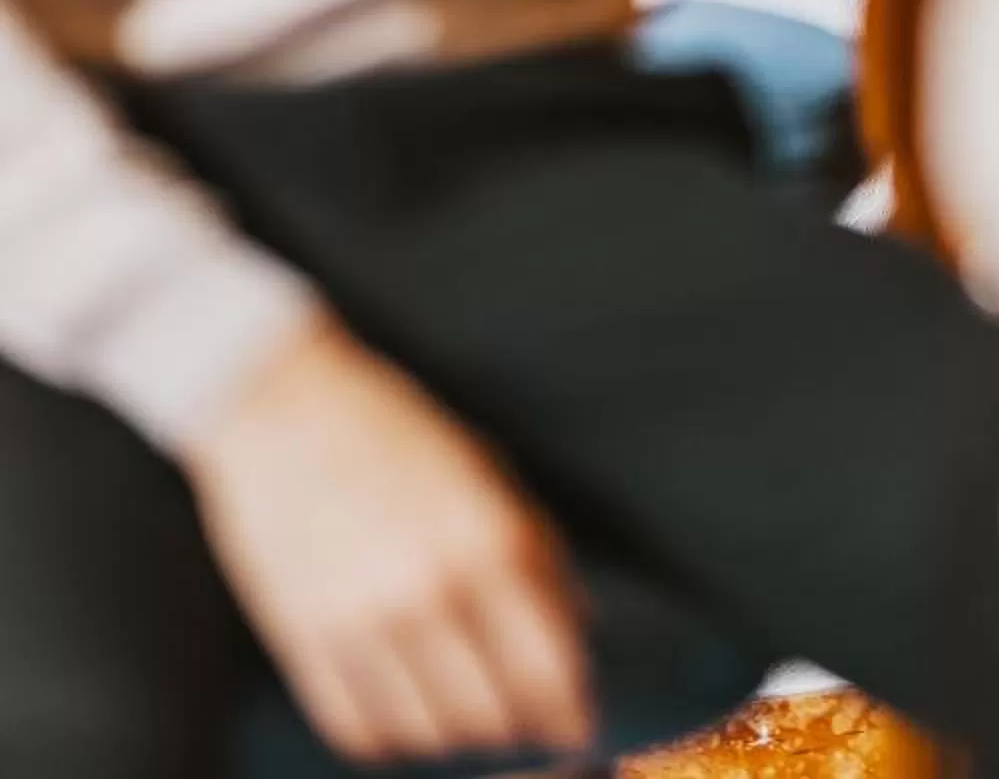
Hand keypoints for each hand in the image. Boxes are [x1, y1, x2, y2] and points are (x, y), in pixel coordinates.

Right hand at [184, 311, 593, 765]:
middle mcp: (430, 587)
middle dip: (517, 722)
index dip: (571, 709)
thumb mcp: (486, 468)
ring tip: (455, 699)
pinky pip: (357, 731)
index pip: (548, 666)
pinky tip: (399, 703)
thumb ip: (539, 548)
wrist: (280, 401)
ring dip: (453, 730)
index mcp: (487, 537)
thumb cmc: (392, 426)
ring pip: (428, 734)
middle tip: (517, 708)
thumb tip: (581, 627)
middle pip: (493, 716)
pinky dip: (388, 733)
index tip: (575, 720)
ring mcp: (363, 620)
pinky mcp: (303, 640)